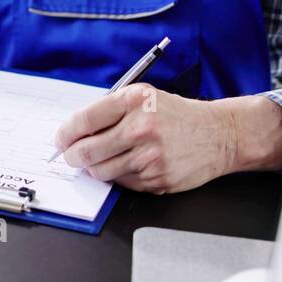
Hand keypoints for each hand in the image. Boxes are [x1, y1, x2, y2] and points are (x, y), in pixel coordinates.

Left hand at [53, 84, 281, 193]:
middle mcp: (141, 127)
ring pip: (100, 171)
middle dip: (72, 155)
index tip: (61, 139)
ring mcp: (149, 156)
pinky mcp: (156, 179)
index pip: (83, 120)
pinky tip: (132, 164)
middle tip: (72, 155)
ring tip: (105, 158)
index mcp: (134, 101)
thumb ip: (109, 111)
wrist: (220, 134)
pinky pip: (121, 183)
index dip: (65, 134)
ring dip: (95, 168)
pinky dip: (120, 176)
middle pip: (85, 151)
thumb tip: (72, 133)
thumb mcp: (144, 98)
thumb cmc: (177, 116)